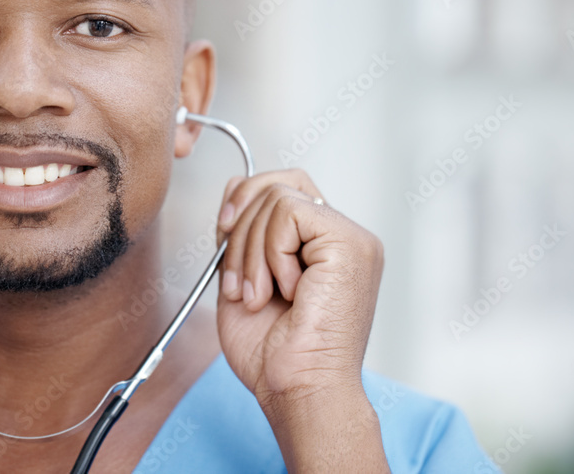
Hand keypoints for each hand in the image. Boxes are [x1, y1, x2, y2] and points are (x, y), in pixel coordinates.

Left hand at [214, 168, 383, 407]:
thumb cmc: (273, 354)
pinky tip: (285, 290)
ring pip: (278, 197)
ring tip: (260, 295)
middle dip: (240, 227)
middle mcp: (342, 236)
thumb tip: (235, 187)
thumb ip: (241, 233)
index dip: (245, 202)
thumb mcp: (243, 277)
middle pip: (278, 183)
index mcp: (321, 245)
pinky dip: (270, 253)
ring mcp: (351, 238)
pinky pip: (289, 212)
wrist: (296, 389)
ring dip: (251, 251)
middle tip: (240, 282)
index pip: (282, 188)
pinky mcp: (350, 243)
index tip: (221, 234)